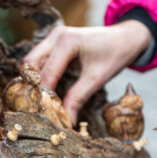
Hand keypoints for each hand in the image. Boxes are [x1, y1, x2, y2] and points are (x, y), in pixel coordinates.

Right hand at [23, 21, 151, 124]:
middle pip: (30, 63)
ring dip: (36, 81)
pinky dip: (42, 75)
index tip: (45, 116)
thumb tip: (66, 121)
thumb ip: (78, 98)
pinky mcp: (56, 41)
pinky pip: (42, 59)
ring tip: (43, 103)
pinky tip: (49, 92)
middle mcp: (56, 35)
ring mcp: (55, 36)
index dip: (44, 97)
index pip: (46, 74)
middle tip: (38, 108)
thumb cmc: (115, 54)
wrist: (125, 38)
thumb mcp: (97, 78)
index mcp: (67, 41)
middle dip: (32, 86)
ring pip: (34, 61)